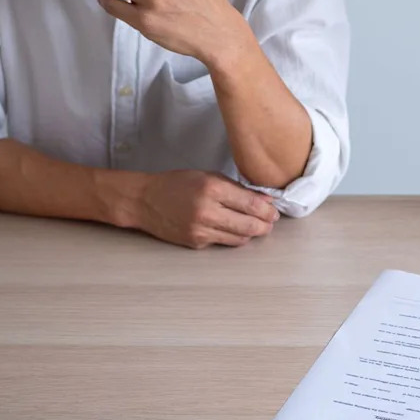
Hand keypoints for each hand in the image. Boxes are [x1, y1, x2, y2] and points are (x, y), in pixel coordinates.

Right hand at [135, 170, 279, 249]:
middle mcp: (208, 211)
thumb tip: (265, 200)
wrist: (144, 200)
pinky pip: (223, 242)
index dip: (269, 211)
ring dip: (251, 233)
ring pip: (240, 238)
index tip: (274, 211)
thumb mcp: (208, 176)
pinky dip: (231, 236)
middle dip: (265, 225)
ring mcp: (201, 230)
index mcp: (213, 189)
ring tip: (253, 225)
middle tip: (270, 222)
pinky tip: (229, 227)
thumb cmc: (176, 184)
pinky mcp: (196, 242)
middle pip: (250, 226)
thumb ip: (238, 188)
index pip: (253, 205)